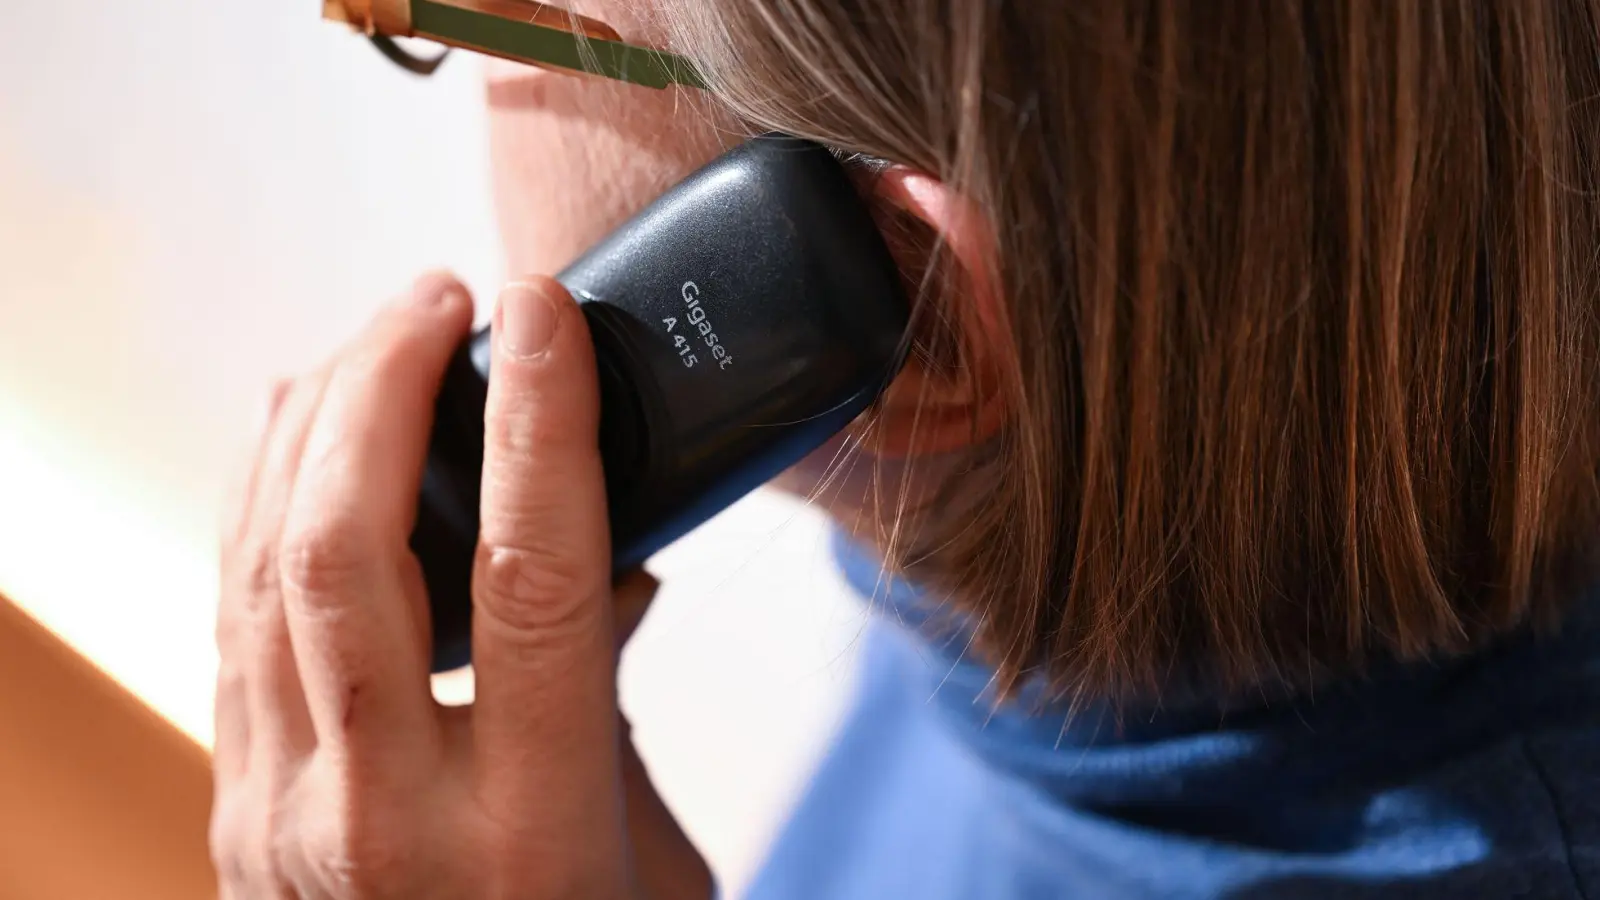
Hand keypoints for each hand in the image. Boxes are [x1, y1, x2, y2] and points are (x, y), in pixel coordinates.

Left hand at [211, 273, 710, 898]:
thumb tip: (604, 569)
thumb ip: (615, 702)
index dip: (541, 423)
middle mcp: (383, 817)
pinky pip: (233, 615)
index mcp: (527, 831)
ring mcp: (284, 814)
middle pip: (345, 548)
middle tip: (441, 299)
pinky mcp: (239, 804)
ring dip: (314, 423)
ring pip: (263, 566)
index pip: (529, 579)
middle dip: (384, 386)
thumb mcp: (648, 851)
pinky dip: (264, 501)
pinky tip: (298, 439)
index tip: (545, 314)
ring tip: (376, 338)